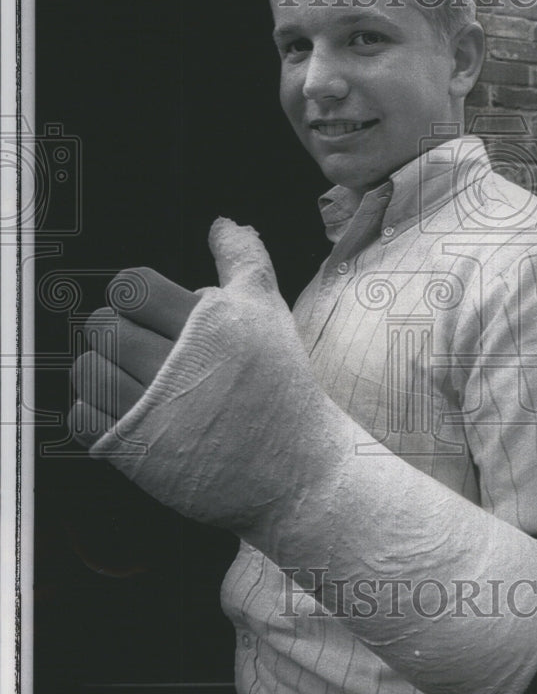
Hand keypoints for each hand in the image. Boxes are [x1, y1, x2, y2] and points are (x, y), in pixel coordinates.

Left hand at [68, 217, 317, 531]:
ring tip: (132, 374)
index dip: (131, 292)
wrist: (295, 470)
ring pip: (87, 369)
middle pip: (102, 326)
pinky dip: (95, 406)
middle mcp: (178, 368)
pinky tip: (125, 404)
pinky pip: (83, 415)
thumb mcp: (270, 315)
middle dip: (116, 328)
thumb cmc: (283, 388)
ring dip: (102, 366)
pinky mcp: (138, 453)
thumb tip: (225, 223)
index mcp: (208, 328)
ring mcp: (155, 414)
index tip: (147, 309)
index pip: (130, 287)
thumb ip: (244, 260)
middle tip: (142, 343)